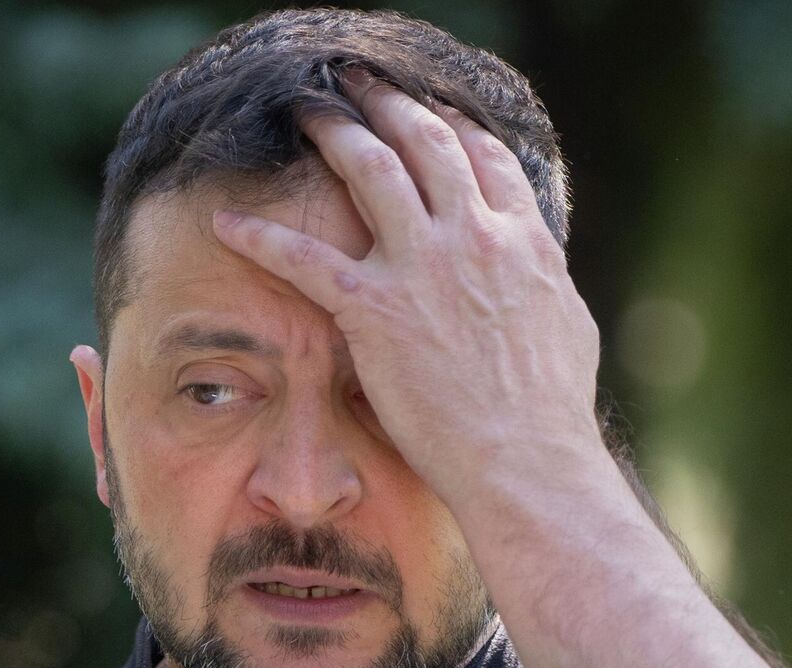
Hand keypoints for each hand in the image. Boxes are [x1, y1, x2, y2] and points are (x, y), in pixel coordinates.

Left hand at [210, 69, 605, 504]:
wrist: (526, 459)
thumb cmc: (550, 413)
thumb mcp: (565, 326)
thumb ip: (542, 284)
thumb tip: (536, 274)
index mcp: (522, 241)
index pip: (484, 158)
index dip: (452, 126)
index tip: (428, 110)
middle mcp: (473, 236)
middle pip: (424, 143)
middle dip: (387, 104)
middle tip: (357, 85)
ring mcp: (422, 267)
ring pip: (368, 171)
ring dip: (332, 132)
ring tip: (304, 112)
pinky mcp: (374, 309)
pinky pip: (303, 259)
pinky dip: (260, 238)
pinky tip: (226, 224)